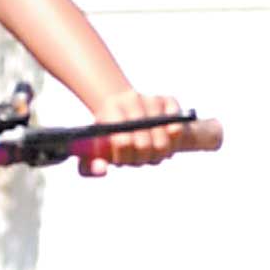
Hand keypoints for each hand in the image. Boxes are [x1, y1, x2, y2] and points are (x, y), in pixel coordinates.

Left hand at [80, 88, 200, 175]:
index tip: (121, 160)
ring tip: (150, 154)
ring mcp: (151, 99)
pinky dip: (175, 137)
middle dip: (141, 158)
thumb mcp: (92, 151)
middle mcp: (131, 100)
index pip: (122, 141)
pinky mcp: (168, 101)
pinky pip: (177, 125)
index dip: (124, 157)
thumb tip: (102, 169)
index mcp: (110, 110)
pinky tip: (166, 140)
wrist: (118, 110)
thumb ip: (91, 166)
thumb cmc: (106, 138)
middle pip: (145, 144)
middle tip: (137, 159)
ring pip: (163, 140)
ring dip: (159, 154)